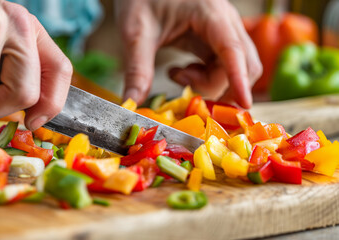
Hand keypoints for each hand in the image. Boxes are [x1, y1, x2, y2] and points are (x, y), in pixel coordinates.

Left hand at [117, 0, 261, 108]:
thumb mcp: (136, 32)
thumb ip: (137, 68)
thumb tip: (132, 101)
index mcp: (210, 13)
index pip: (233, 50)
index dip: (239, 79)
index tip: (244, 104)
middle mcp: (224, 22)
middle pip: (244, 63)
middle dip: (224, 88)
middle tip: (192, 99)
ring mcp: (221, 31)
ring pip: (235, 68)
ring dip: (210, 84)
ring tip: (177, 75)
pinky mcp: (213, 40)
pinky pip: (221, 67)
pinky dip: (204, 78)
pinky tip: (180, 72)